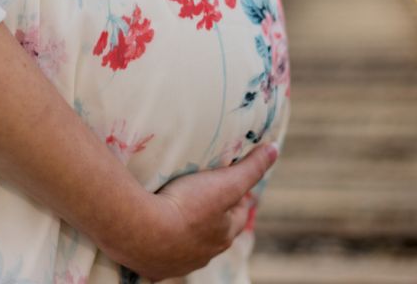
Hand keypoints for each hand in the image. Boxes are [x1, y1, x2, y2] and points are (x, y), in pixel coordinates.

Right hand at [107, 142, 278, 280]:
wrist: (141, 231)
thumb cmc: (187, 206)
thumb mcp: (225, 182)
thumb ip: (251, 167)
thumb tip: (274, 150)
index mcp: (225, 235)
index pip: (238, 213)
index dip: (236, 195)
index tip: (229, 179)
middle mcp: (205, 254)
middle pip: (213, 231)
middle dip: (211, 214)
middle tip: (200, 192)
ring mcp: (178, 263)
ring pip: (187, 244)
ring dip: (185, 230)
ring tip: (173, 209)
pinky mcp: (153, 267)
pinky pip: (160, 254)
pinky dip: (159, 243)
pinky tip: (151, 231)